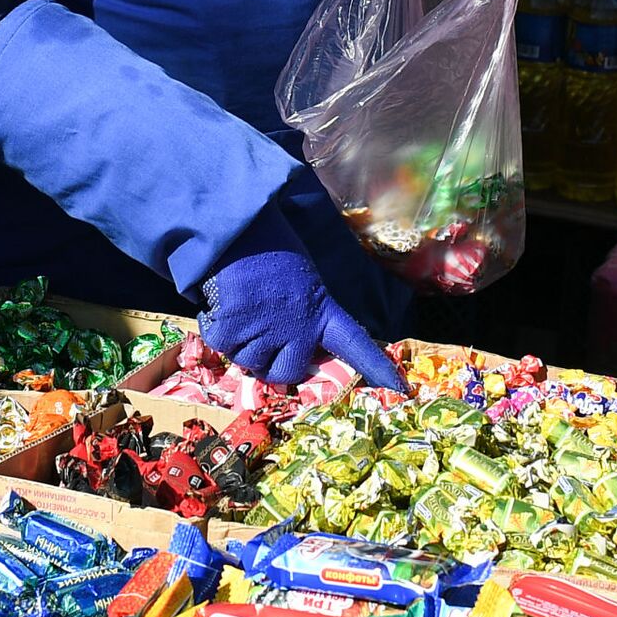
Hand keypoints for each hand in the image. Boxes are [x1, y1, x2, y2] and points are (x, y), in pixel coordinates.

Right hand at [198, 206, 405, 390]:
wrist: (235, 227)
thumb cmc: (269, 250)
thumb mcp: (302, 279)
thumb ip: (304, 313)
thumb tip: (289, 349)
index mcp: (320, 309)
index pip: (355, 342)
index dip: (376, 367)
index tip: (400, 389)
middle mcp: (298, 326)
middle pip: (286, 372)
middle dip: (269, 361)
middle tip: (260, 332)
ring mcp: (265, 330)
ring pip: (248, 361)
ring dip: (240, 342)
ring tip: (241, 306)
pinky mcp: (233, 328)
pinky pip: (222, 345)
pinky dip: (216, 327)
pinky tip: (222, 302)